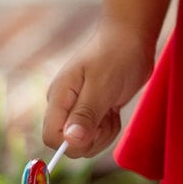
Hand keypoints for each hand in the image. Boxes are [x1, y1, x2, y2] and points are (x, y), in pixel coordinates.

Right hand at [43, 18, 157, 159]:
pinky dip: (109, 128)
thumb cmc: (116, 57)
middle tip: (108, 115)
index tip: (96, 128)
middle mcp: (63, 107)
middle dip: (93, 139)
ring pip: (85, 143)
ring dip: (104, 134)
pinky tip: (114, 109)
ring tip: (112, 108)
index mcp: (58, 97)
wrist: (130, 39)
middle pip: (69, 144)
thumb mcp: (102, 86)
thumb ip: (85, 114)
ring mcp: (77, 110)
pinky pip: (97, 136)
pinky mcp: (91, 112)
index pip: (52, 137)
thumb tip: (70, 141)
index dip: (73, 142)